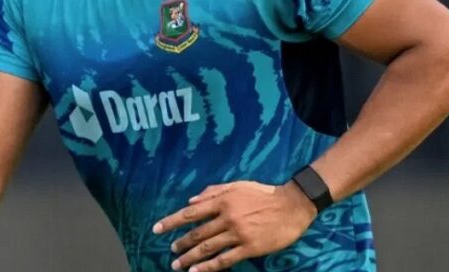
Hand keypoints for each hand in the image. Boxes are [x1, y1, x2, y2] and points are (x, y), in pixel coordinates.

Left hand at [151, 180, 316, 271]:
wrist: (292, 205)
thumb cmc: (263, 193)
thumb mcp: (237, 185)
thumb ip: (212, 192)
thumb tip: (190, 200)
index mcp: (222, 200)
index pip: (190, 213)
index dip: (171, 222)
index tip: (156, 229)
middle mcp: (227, 217)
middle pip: (197, 233)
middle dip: (180, 243)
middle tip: (170, 251)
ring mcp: (238, 234)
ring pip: (207, 248)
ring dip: (190, 258)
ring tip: (177, 264)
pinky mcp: (249, 248)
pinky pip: (224, 259)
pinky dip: (208, 267)